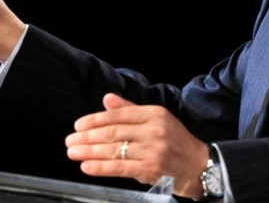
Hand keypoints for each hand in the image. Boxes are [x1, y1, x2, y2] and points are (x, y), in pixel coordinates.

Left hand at [65, 93, 208, 198]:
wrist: (198, 166)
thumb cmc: (175, 141)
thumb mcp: (158, 119)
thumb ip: (130, 110)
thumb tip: (107, 99)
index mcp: (154, 114)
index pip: (118, 115)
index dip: (95, 120)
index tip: (78, 125)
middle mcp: (154, 130)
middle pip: (113, 132)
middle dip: (87, 137)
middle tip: (69, 140)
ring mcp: (152, 151)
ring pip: (114, 150)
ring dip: (89, 152)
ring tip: (73, 152)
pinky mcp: (151, 170)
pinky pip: (120, 168)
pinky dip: (101, 167)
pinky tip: (87, 166)